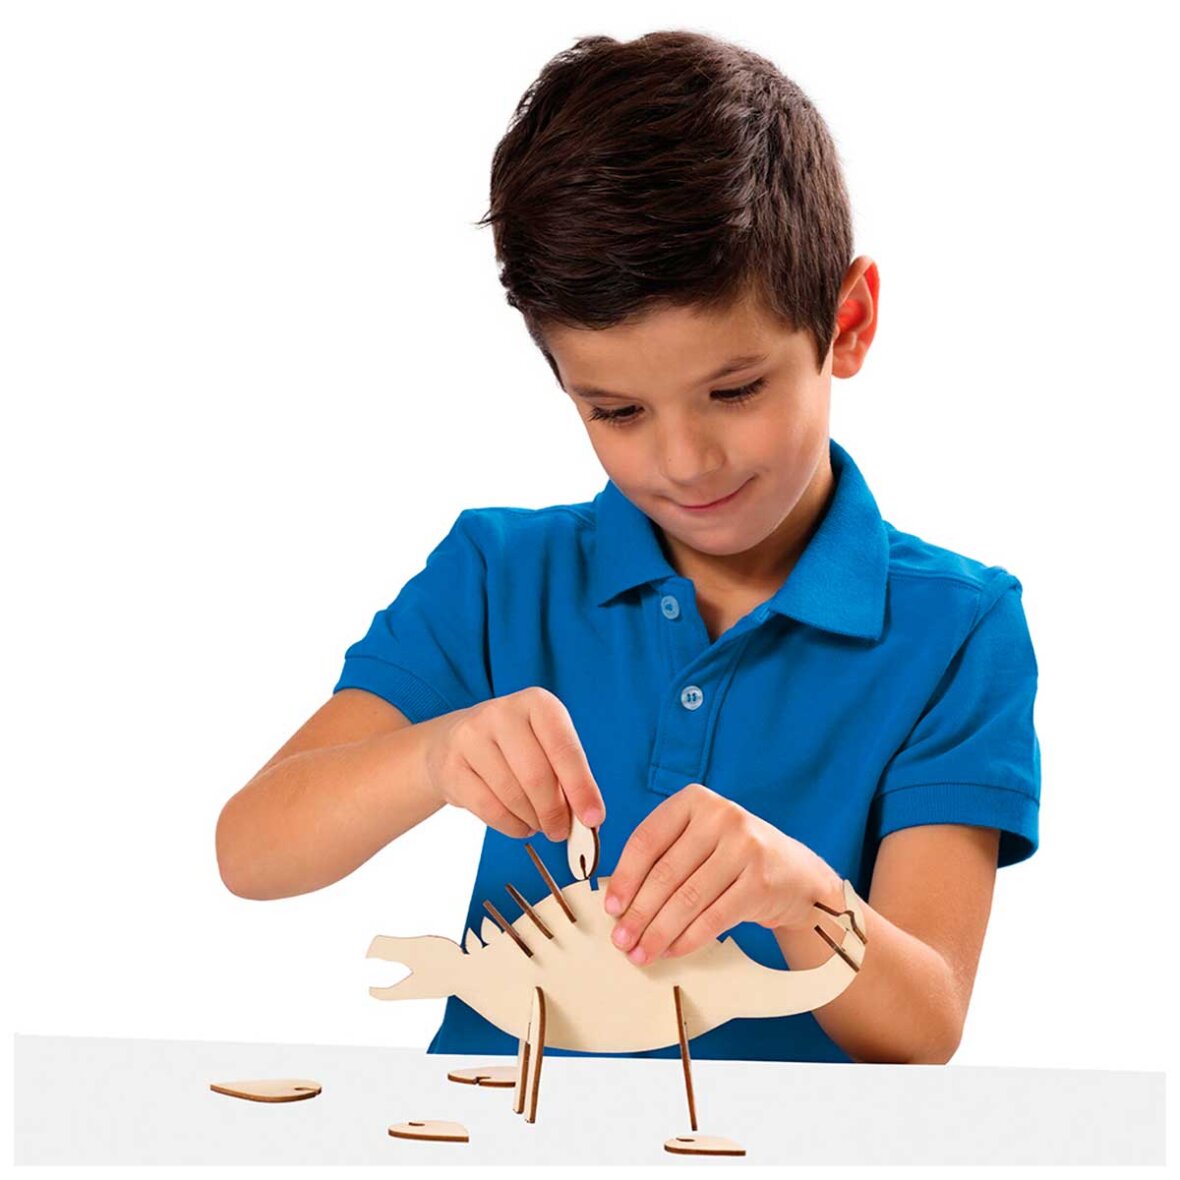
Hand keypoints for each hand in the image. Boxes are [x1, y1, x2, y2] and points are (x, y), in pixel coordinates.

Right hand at [422, 686, 605, 841]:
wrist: (452, 742)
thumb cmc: (514, 747)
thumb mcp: (544, 745)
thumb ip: (567, 775)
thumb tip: (588, 818)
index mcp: (536, 703)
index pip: (564, 748)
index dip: (581, 787)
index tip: (594, 818)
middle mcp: (502, 713)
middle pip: (537, 775)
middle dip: (554, 812)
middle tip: (562, 832)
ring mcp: (472, 737)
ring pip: (513, 795)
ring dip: (533, 820)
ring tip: (539, 824)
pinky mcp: (451, 766)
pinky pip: (489, 809)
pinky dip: (511, 826)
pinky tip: (520, 825)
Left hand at [603, 782, 842, 964]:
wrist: (797, 875)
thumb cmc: (734, 857)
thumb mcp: (700, 839)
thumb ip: (664, 856)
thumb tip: (619, 898)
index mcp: (696, 800)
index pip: (647, 840)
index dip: (625, 877)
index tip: (611, 907)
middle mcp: (721, 817)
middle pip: (665, 873)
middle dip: (638, 913)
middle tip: (621, 939)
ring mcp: (745, 848)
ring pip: (687, 899)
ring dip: (659, 931)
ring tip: (642, 951)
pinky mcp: (760, 882)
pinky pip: (713, 918)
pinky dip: (688, 939)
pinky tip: (672, 950)